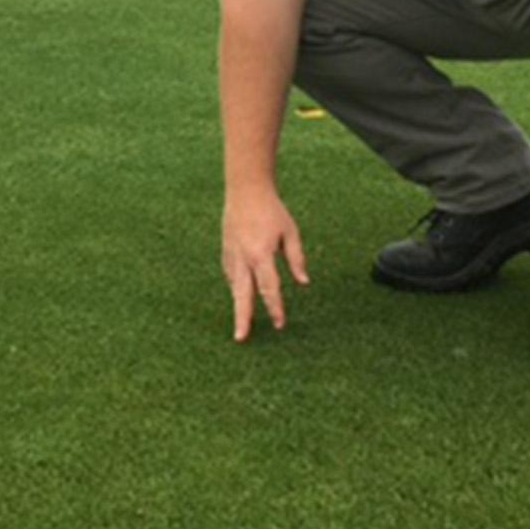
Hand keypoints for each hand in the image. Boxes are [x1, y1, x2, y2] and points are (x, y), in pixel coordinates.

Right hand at [221, 187, 309, 341]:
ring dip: (239, 305)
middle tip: (241, 338)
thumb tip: (304, 283)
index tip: (280, 325)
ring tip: (243, 327)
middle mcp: (243, 257)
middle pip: (242, 294)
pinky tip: (241, 297)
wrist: (245, 190)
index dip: (275, 308)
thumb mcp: (290, 233)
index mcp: (261, 253)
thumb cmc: (271, 211)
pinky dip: (237, 288)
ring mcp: (231, 255)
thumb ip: (296, 259)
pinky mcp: (225, 252)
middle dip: (243, 317)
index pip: (269, 288)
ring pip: (235, 287)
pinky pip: (232, 276)